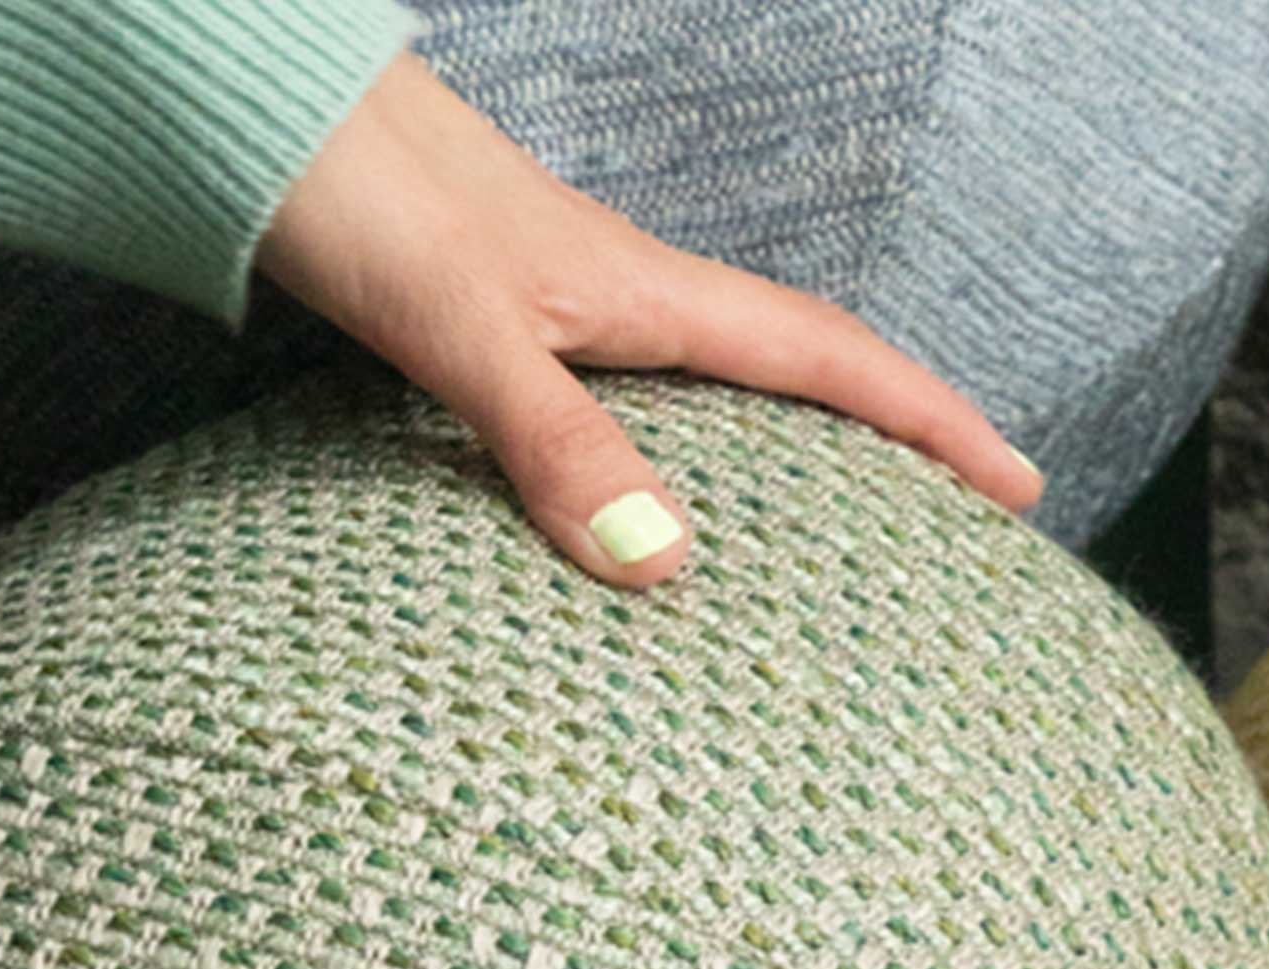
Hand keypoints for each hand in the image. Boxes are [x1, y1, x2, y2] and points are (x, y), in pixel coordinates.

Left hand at [259, 53, 1043, 587]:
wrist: (246, 106)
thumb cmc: (352, 196)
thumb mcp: (461, 329)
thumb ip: (555, 438)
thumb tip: (665, 561)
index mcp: (644, 294)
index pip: (830, 358)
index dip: (933, 421)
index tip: (1022, 486)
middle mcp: (619, 294)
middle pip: (795, 368)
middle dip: (893, 436)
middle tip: (968, 514)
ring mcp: (559, 301)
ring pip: (713, 383)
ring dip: (789, 443)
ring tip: (839, 526)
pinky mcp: (491, 313)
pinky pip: (625, 396)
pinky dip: (673, 450)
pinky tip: (645, 494)